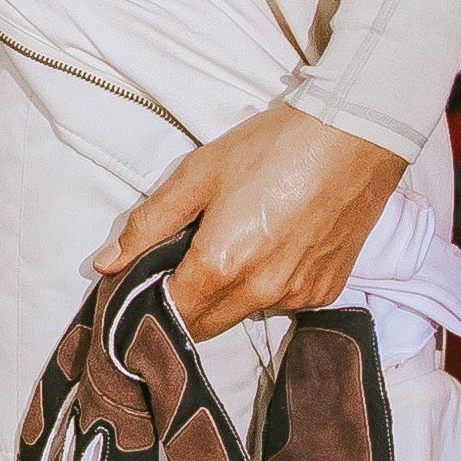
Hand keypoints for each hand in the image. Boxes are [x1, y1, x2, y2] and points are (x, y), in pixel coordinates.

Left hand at [94, 104, 408, 334]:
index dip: (149, 305)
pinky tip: (274, 243)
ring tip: (235, 242)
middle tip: (182, 261)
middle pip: (205, 325)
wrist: (355, 135)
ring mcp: (299, 296)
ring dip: (228, 295)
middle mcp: (261, 293)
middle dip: (186, 304)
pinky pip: (283, 301)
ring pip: (244, 313)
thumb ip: (147, 225)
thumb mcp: (198, 175)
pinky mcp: (326, 290)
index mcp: (222, 267)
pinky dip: (268, 284)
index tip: (142, 284)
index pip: (170, 315)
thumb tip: (106, 265)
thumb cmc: (271, 146)